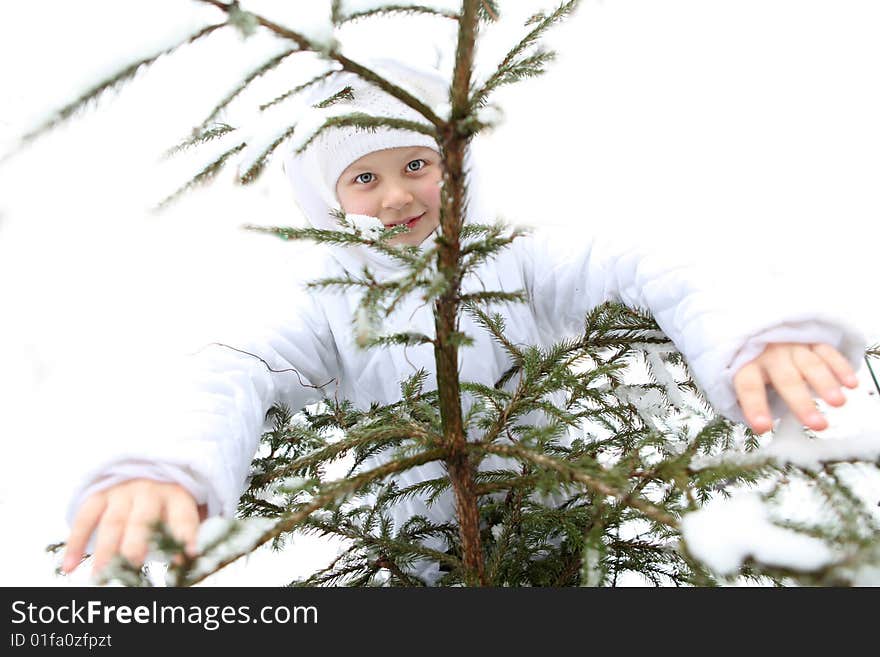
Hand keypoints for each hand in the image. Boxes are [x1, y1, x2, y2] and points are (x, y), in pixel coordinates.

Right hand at [62, 478, 205, 577]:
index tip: (187, 555)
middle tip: (133, 564)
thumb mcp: (185, 507)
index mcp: (177, 494)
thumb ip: (186, 530)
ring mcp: (121, 491)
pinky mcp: (99, 493)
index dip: (185, 535)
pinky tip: (70, 566)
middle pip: (142, 519)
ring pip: (112, 522)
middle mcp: (149, 490)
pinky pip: (85, 518)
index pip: (183, 516)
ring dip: (105, 550)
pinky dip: (75, 542)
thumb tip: (191, 560)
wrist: (146, 464)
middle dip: (137, 542)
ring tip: (100, 575)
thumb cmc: (169, 499)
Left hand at [733, 342, 858, 433]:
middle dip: (801, 402)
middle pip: (786, 379)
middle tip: (817, 424)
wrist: (764, 328)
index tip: (763, 427)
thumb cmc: (754, 362)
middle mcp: (771, 354)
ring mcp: (794, 345)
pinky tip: (850, 384)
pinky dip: (840, 367)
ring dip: (825, 384)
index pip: (749, 387)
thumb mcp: (742, 376)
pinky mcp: (813, 340)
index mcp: (747, 364)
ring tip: (837, 403)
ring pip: (811, 365)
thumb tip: (759, 426)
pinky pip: (828, 352)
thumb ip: (749, 399)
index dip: (755, 406)